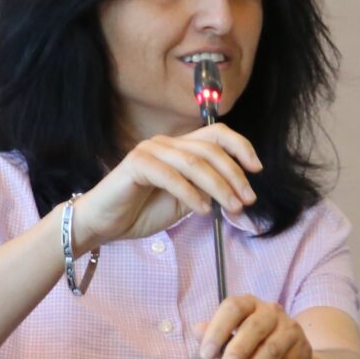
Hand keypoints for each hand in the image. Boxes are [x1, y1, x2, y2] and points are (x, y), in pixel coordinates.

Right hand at [70, 124, 261, 250]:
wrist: (103, 224)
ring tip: (231, 208)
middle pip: (211, 150)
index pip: (217, 134)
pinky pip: (171, 176)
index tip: (257, 169)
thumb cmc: (140, 212)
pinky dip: (191, 194)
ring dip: (219, 187)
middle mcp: (166, 144)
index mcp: (179, 148)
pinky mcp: (136, 164)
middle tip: (246, 200)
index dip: (241, 147)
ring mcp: (150, 151)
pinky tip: (202, 210)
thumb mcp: (183, 202)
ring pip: (195, 163)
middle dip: (234, 175)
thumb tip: (238, 192)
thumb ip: (206, 191)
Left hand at [197, 293, 316, 358]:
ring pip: (272, 349)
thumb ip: (213, 338)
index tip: (205, 354)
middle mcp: (272, 311)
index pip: (233, 307)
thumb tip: (196, 329)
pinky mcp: (303, 351)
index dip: (218, 330)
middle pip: (255, 326)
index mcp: (249, 304)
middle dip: (238, 350)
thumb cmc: (252, 351)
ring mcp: (291, 330)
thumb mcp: (229, 344)